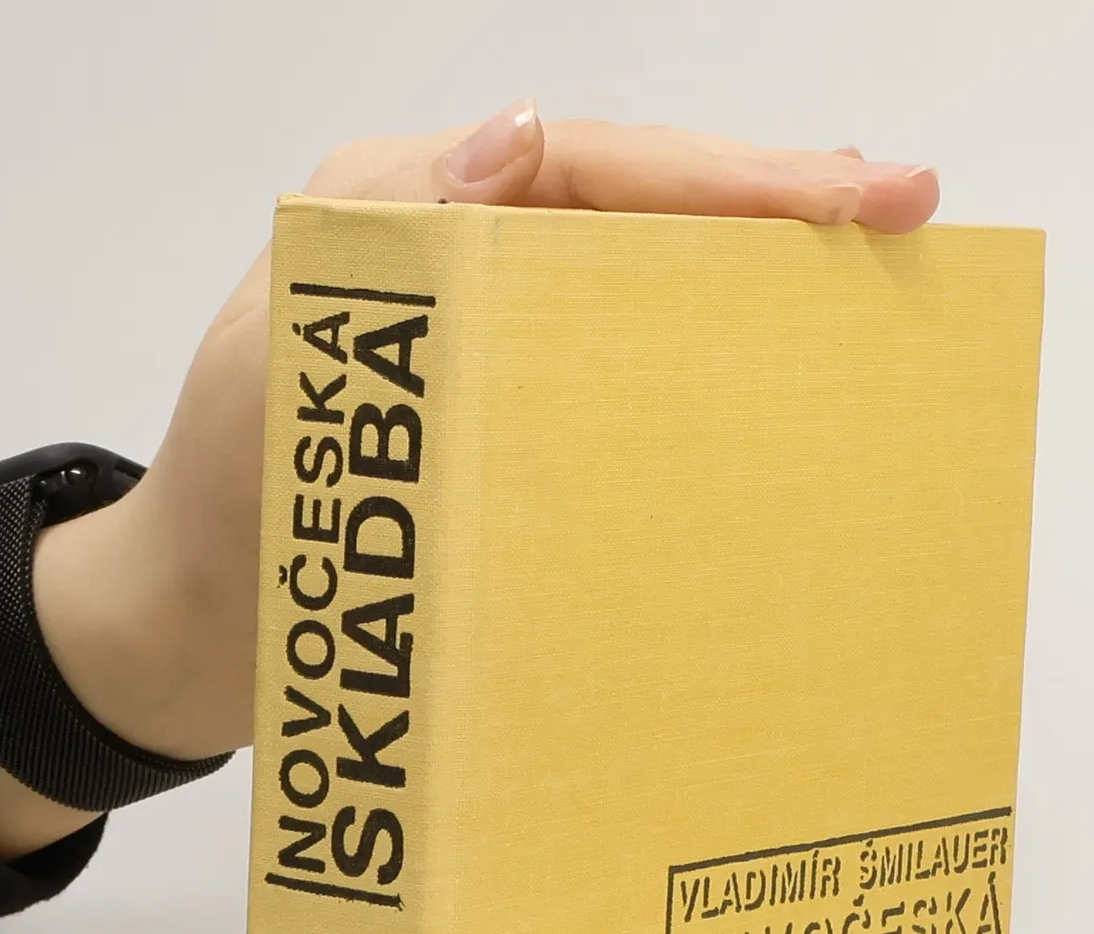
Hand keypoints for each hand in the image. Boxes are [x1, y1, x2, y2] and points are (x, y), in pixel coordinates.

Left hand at [0, 107, 938, 857]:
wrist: (189, 639)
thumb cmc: (223, 504)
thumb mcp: (277, 350)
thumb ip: (386, 244)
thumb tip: (525, 135)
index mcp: (413, 219)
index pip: (598, 168)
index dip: (733, 177)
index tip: (862, 194)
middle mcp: (466, 272)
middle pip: (645, 219)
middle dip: (775, 215)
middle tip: (904, 225)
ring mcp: (492, 362)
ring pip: (646, 301)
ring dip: (754, 298)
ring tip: (867, 304)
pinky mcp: (507, 449)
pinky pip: (620, 399)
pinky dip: (698, 398)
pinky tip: (773, 416)